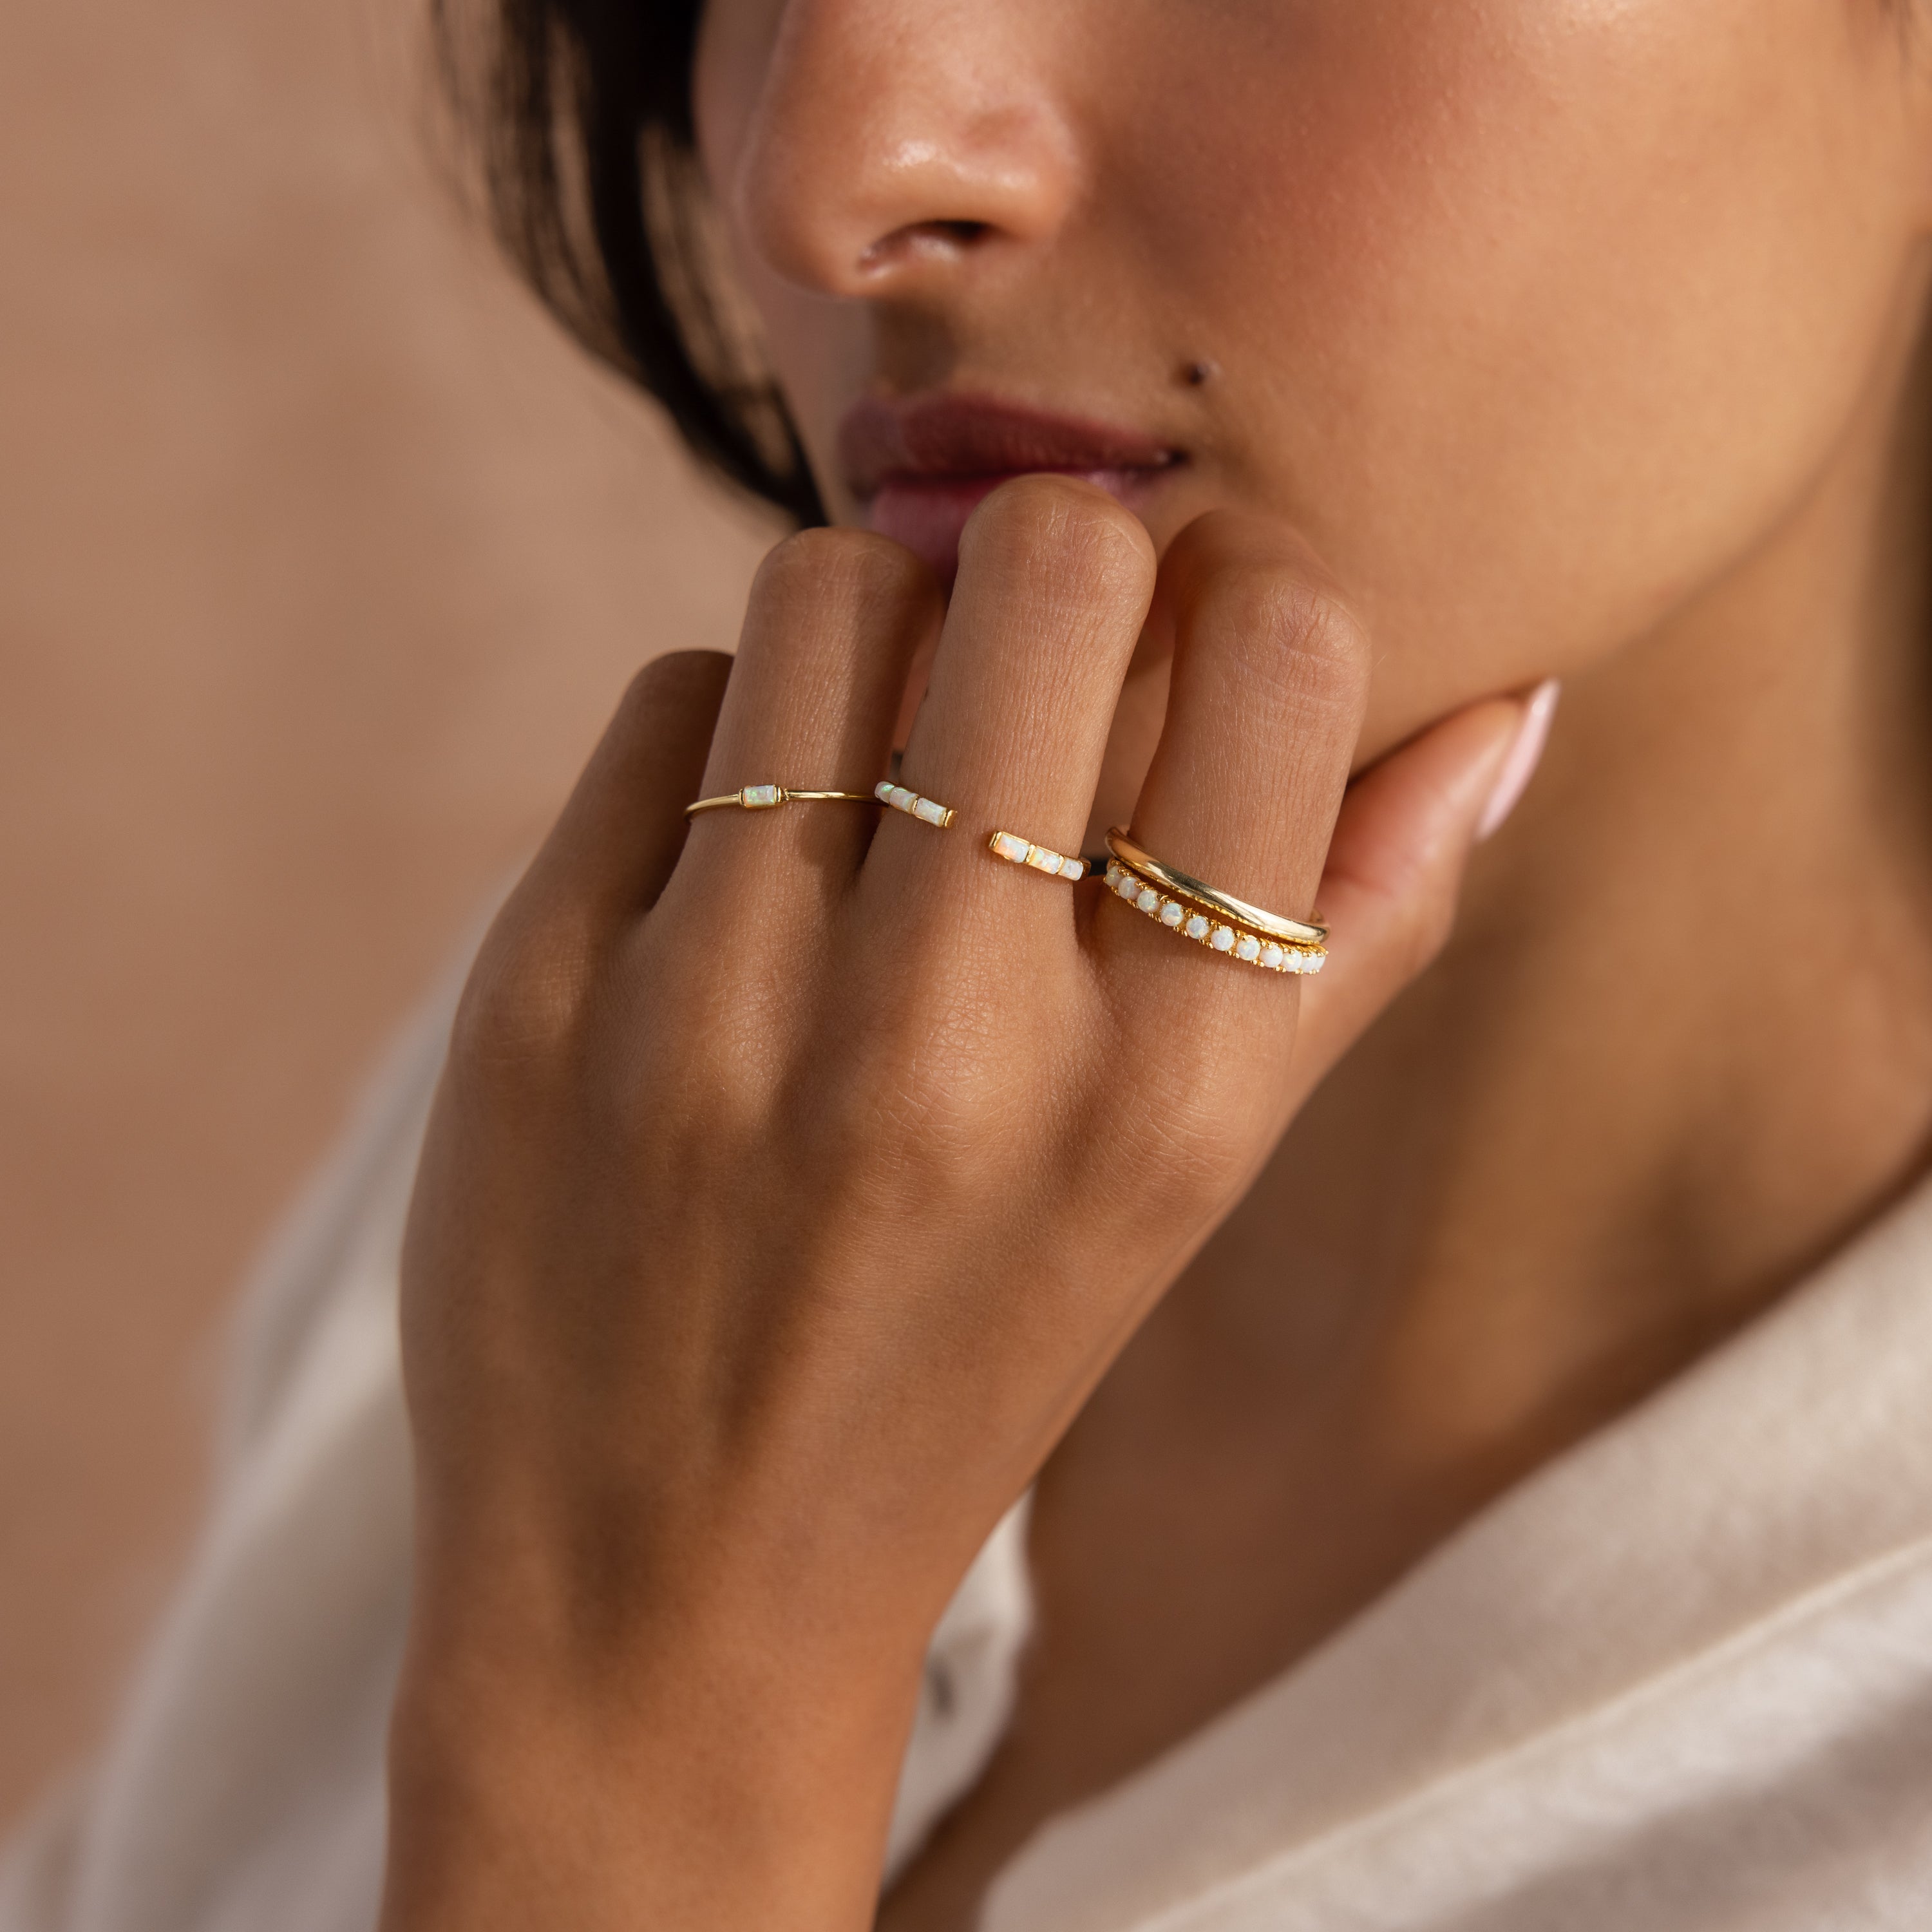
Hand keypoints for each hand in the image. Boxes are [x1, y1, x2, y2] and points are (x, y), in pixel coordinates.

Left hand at [381, 477, 1526, 1930]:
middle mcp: (953, 1037)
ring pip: (827, 588)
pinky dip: (724, 736)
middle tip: (1022, 656)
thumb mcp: (1190, 1188)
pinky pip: (667, 702)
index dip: (1248, 586)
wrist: (663, 1591)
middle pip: (1046, 564)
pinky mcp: (540, 992)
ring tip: (869, 755)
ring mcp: (722, 1009)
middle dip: (1057, 563)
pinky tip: (733, 863)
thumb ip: (1358, 935)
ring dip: (871, 630)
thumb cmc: (965, 1361)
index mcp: (1168, 1090)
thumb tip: (1500, 703)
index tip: (1191, 637)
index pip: (1285, 650)